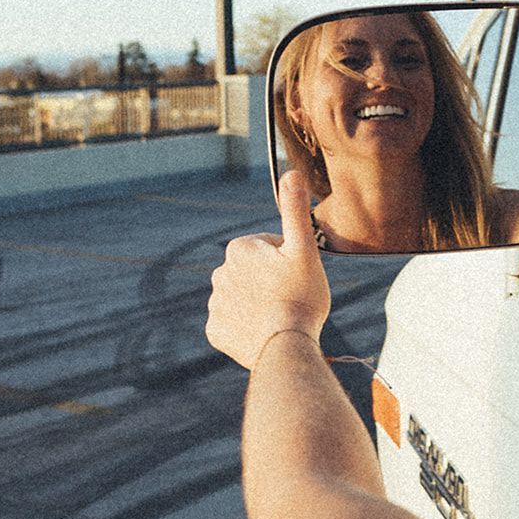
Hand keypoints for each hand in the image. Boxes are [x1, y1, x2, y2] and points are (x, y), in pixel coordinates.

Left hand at [206, 170, 331, 368]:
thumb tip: (291, 173)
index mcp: (240, 249)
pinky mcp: (215, 331)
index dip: (288, 260)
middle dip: (270, 280)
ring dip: (258, 302)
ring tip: (278, 315)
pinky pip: (233, 323)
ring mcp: (216, 304)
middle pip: (253, 273)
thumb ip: (294, 210)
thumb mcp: (304, 248)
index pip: (269, 248)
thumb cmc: (301, 295)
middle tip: (291, 296)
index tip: (296, 275)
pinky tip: (263, 331)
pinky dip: (246, 326)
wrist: (286, 345)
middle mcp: (220, 273)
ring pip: (243, 297)